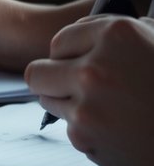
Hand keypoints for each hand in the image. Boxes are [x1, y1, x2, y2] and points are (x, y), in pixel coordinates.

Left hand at [25, 16, 153, 165]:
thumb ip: (128, 33)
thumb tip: (93, 29)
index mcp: (117, 35)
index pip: (60, 40)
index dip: (71, 53)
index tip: (78, 60)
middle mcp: (95, 67)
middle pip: (38, 71)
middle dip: (54, 79)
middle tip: (75, 86)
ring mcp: (87, 104)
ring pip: (48, 100)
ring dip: (69, 103)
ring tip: (106, 109)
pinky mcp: (84, 136)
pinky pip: (70, 127)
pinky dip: (88, 130)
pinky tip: (118, 130)